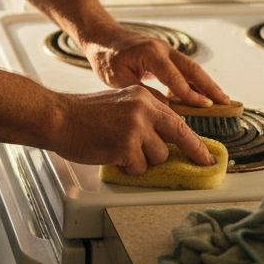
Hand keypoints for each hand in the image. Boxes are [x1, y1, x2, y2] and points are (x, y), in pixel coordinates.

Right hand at [50, 85, 213, 170]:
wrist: (58, 117)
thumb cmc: (83, 115)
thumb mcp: (120, 104)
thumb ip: (143, 116)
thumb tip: (164, 140)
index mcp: (143, 96)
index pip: (176, 119)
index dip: (193, 140)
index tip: (206, 154)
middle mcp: (144, 108)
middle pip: (179, 135)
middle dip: (190, 152)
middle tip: (203, 162)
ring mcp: (136, 126)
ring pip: (158, 156)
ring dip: (142, 161)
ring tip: (119, 150)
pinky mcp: (126, 145)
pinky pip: (139, 168)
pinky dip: (127, 168)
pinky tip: (111, 155)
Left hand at [81, 27, 229, 107]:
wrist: (100, 36)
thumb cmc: (105, 57)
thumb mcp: (118, 79)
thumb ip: (143, 92)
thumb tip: (167, 107)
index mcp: (151, 53)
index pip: (176, 78)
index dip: (191, 94)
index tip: (205, 107)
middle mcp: (162, 48)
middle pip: (192, 68)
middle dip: (210, 86)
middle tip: (226, 102)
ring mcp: (165, 48)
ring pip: (191, 67)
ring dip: (206, 83)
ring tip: (220, 99)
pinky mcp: (164, 53)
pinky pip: (183, 67)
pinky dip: (193, 80)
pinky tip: (199, 94)